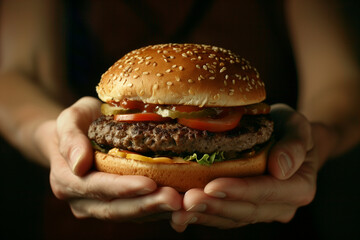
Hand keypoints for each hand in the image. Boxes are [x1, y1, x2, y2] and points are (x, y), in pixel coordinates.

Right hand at [36, 97, 181, 221]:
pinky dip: (157, 211)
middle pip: (115, 208)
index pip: (96, 187)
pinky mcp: (116, 206)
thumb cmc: (78, 122)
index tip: (149, 183)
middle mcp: (81, 200)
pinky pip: (137, 213)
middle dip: (146, 204)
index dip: (122, 187)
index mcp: (66, 179)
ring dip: (155, 211)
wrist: (79, 133)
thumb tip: (80, 165)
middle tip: (174, 199)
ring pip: (128, 215)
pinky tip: (177, 204)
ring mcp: (98, 207)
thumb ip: (70, 138)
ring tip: (180, 203)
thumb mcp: (70, 119)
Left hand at [171, 104, 327, 230]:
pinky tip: (180, 213)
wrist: (284, 138)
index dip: (239, 191)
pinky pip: (223, 217)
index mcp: (298, 187)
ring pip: (231, 218)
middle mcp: (281, 206)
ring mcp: (262, 211)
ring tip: (179, 208)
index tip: (212, 186)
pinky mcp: (244, 210)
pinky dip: (202, 215)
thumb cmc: (289, 129)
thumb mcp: (297, 126)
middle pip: (246, 211)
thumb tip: (281, 168)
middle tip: (187, 200)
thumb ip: (295, 145)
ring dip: (204, 215)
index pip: (267, 192)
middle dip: (215, 206)